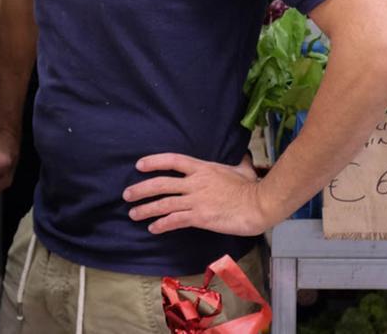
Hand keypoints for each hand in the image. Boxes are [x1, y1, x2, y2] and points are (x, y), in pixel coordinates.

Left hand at [123, 152, 268, 236]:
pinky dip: (161, 224)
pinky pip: (175, 220)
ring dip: (145, 208)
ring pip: (164, 203)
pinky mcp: (200, 217)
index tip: (139, 165)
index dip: (154, 162)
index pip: (172, 160)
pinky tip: (152, 228)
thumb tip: (244, 158)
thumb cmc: (253, 187)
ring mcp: (196, 200)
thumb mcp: (243, 169)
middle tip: (127, 194)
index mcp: (202, 168)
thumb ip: (238, 163)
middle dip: (141, 189)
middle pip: (160, 183)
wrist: (259, 204)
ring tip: (132, 213)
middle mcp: (195, 182)